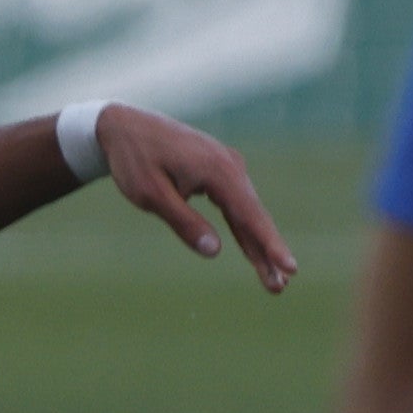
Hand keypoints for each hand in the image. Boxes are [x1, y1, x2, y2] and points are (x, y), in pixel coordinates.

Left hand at [84, 107, 295, 291]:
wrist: (123, 125)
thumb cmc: (134, 159)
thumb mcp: (150, 194)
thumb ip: (183, 222)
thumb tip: (214, 251)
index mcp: (217, 169)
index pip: (249, 214)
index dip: (270, 244)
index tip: (290, 267)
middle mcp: (229, 164)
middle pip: (254, 215)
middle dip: (268, 252)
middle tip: (280, 287)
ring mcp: (226, 166)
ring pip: (247, 212)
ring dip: (259, 245)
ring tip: (273, 281)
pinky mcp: (219, 170)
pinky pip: (236, 205)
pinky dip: (244, 229)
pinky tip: (254, 254)